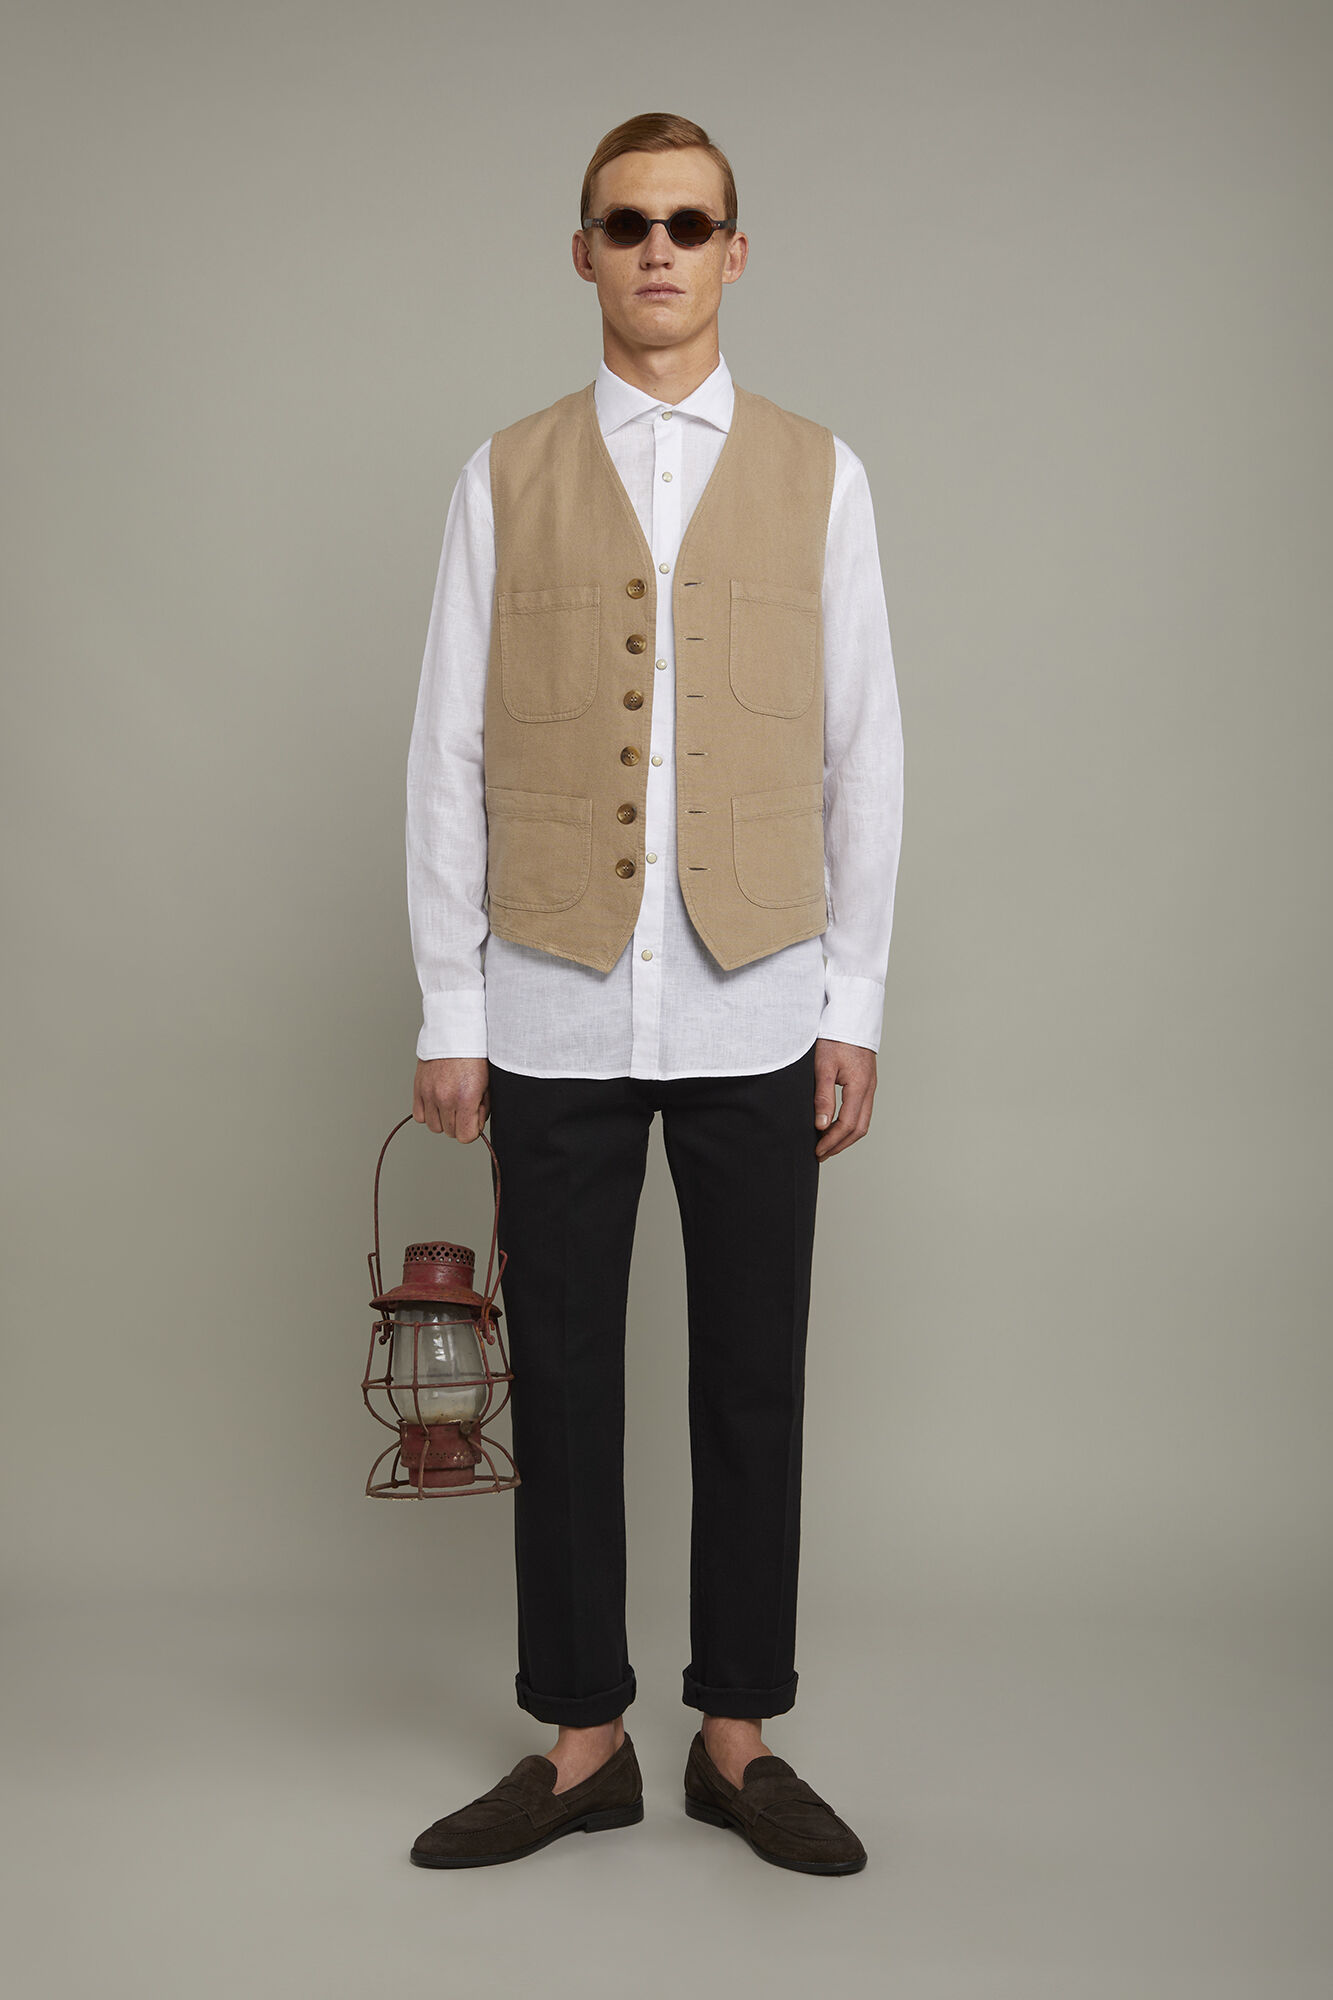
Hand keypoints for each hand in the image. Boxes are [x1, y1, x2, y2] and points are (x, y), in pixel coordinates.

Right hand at [413, 1056, 489, 1141]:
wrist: (455, 1033)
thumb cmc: (474, 1054)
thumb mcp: (488, 1083)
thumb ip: (483, 1107)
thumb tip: (476, 1124)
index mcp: (466, 1098)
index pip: (466, 1136)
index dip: (472, 1130)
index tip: (474, 1119)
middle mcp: (445, 1098)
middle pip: (450, 1132)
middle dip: (459, 1124)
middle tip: (464, 1107)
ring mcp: (429, 1094)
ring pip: (434, 1126)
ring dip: (443, 1119)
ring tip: (451, 1104)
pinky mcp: (418, 1088)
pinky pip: (419, 1115)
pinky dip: (428, 1113)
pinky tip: (437, 1103)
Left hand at [812, 1039, 875, 1160]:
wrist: (850, 1016)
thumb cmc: (835, 1037)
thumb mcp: (823, 1066)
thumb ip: (823, 1097)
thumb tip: (821, 1125)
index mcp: (860, 1086)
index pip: (847, 1124)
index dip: (832, 1141)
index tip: (817, 1150)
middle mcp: (869, 1089)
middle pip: (859, 1129)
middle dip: (840, 1145)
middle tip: (821, 1154)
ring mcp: (870, 1086)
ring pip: (863, 1121)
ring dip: (846, 1137)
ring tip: (827, 1145)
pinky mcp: (867, 1082)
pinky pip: (862, 1111)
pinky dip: (850, 1124)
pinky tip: (836, 1126)